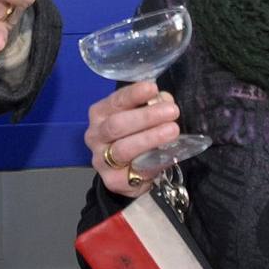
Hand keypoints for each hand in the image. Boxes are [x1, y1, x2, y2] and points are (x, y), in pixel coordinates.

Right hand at [84, 81, 181, 196]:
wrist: (123, 174)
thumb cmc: (131, 137)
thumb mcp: (137, 117)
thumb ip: (149, 106)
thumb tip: (164, 100)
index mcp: (100, 114)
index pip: (115, 101)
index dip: (134, 94)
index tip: (153, 88)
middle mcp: (95, 135)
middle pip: (117, 124)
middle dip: (146, 117)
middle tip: (172, 111)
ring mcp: (101, 160)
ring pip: (124, 149)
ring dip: (150, 138)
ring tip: (173, 130)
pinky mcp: (113, 181)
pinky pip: (136, 171)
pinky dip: (154, 162)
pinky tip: (168, 155)